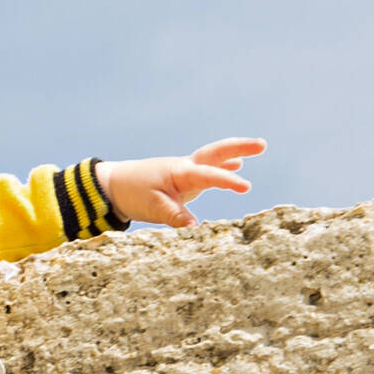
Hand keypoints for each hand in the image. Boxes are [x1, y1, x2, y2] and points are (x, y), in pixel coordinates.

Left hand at [98, 138, 264, 227]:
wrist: (111, 185)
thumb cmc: (131, 192)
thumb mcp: (153, 207)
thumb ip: (176, 216)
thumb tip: (197, 228)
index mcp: (179, 172)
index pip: (208, 175)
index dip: (227, 180)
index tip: (246, 187)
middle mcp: (185, 168)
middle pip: (215, 154)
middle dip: (239, 148)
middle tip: (262, 144)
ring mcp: (184, 172)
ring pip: (213, 159)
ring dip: (234, 153)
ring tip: (258, 147)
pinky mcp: (182, 179)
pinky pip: (207, 170)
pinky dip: (222, 167)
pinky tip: (236, 166)